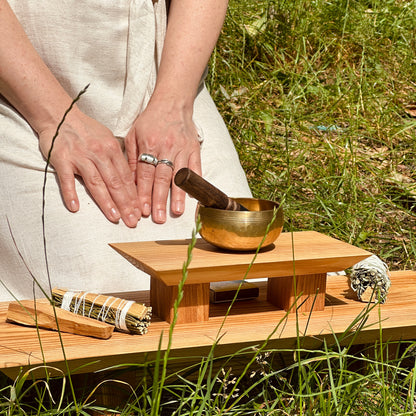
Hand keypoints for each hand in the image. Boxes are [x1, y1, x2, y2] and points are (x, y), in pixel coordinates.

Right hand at [38, 108, 140, 226]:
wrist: (60, 115)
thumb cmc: (87, 130)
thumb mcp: (108, 139)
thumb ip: (118, 158)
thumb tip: (131, 178)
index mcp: (112, 150)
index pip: (126, 177)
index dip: (134, 196)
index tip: (140, 211)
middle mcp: (98, 154)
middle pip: (114, 183)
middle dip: (125, 204)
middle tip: (132, 220)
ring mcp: (80, 157)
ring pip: (95, 183)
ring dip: (106, 202)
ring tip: (115, 217)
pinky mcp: (61, 159)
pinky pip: (66, 179)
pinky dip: (70, 193)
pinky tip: (75, 207)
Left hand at [125, 99, 201, 223]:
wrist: (172, 102)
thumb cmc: (150, 120)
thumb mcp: (134, 134)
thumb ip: (132, 157)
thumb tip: (130, 181)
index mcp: (149, 144)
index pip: (145, 174)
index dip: (143, 193)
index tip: (141, 209)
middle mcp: (166, 147)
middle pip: (161, 178)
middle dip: (159, 200)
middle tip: (157, 217)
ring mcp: (182, 149)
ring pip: (179, 175)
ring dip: (177, 195)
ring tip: (176, 212)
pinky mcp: (194, 149)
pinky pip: (195, 168)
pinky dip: (195, 182)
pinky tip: (193, 196)